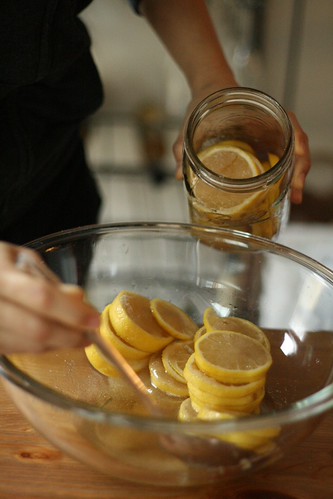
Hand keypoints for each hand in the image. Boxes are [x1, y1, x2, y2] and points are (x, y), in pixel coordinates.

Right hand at [0, 242, 99, 353]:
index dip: (72, 312)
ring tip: (76, 335)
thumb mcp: (20, 258)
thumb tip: (79, 301)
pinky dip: (42, 347)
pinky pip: (20, 350)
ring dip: (59, 344)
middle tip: (89, 334)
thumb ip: (48, 280)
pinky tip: (54, 337)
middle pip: (37, 329)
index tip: (94, 319)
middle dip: (70, 335)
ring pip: (30, 346)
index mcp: (1, 277)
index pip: (42, 297)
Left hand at [173, 95, 310, 204]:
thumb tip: (179, 174)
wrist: (209, 89)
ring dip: (296, 175)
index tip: (296, 171)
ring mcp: (270, 133)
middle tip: (295, 195)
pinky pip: (282, 157)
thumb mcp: (191, 124)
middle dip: (300, 172)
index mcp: (261, 114)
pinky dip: (286, 172)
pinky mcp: (266, 142)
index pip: (293, 131)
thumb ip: (182, 148)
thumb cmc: (204, 102)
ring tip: (293, 196)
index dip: (299, 153)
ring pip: (294, 154)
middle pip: (298, 148)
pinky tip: (284, 189)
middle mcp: (271, 123)